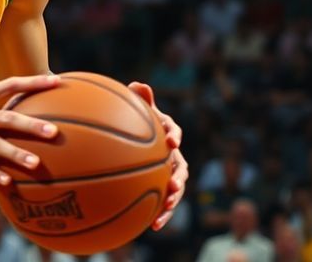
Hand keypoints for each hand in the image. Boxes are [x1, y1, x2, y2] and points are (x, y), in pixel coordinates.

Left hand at [128, 81, 188, 230]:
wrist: (130, 139)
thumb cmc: (133, 120)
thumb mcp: (136, 109)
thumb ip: (139, 99)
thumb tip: (138, 84)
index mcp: (165, 131)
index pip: (172, 130)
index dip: (173, 135)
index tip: (170, 141)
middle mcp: (171, 153)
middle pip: (180, 165)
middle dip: (179, 176)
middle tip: (174, 184)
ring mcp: (167, 171)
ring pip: (176, 187)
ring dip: (173, 199)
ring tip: (166, 208)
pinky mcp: (161, 188)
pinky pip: (163, 201)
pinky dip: (162, 214)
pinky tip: (153, 226)